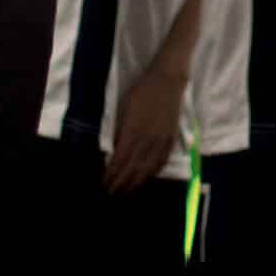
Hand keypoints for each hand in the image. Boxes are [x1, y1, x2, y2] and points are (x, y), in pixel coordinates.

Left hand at [105, 65, 184, 193]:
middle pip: (132, 169)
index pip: (119, 161)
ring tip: (127, 191)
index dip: (111, 174)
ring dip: (136, 183)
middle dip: (121, 183)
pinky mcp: (171, 139)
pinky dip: (153, 173)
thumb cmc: (141, 93)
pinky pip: (161, 161)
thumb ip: (119, 131)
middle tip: (112, 193)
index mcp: (132, 132)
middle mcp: (147, 140)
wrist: (167, 82)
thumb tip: (113, 150)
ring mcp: (161, 141)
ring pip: (147, 169)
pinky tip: (146, 178)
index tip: (104, 183)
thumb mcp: (123, 109)